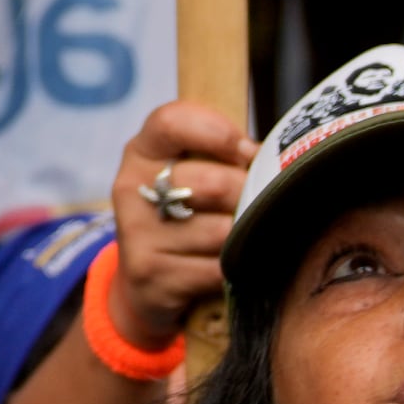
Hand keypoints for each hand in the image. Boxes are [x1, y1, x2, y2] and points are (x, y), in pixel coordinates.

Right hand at [101, 100, 251, 348]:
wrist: (151, 282)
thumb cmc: (189, 213)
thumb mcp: (195, 171)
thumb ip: (224, 154)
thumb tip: (271, 161)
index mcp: (142, 151)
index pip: (172, 122)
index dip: (219, 134)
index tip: (246, 153)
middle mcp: (132, 187)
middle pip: (212, 182)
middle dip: (248, 196)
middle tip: (256, 205)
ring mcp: (137, 233)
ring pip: (221, 232)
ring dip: (245, 238)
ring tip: (244, 238)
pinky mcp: (148, 274)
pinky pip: (217, 269)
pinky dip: (235, 270)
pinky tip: (231, 267)